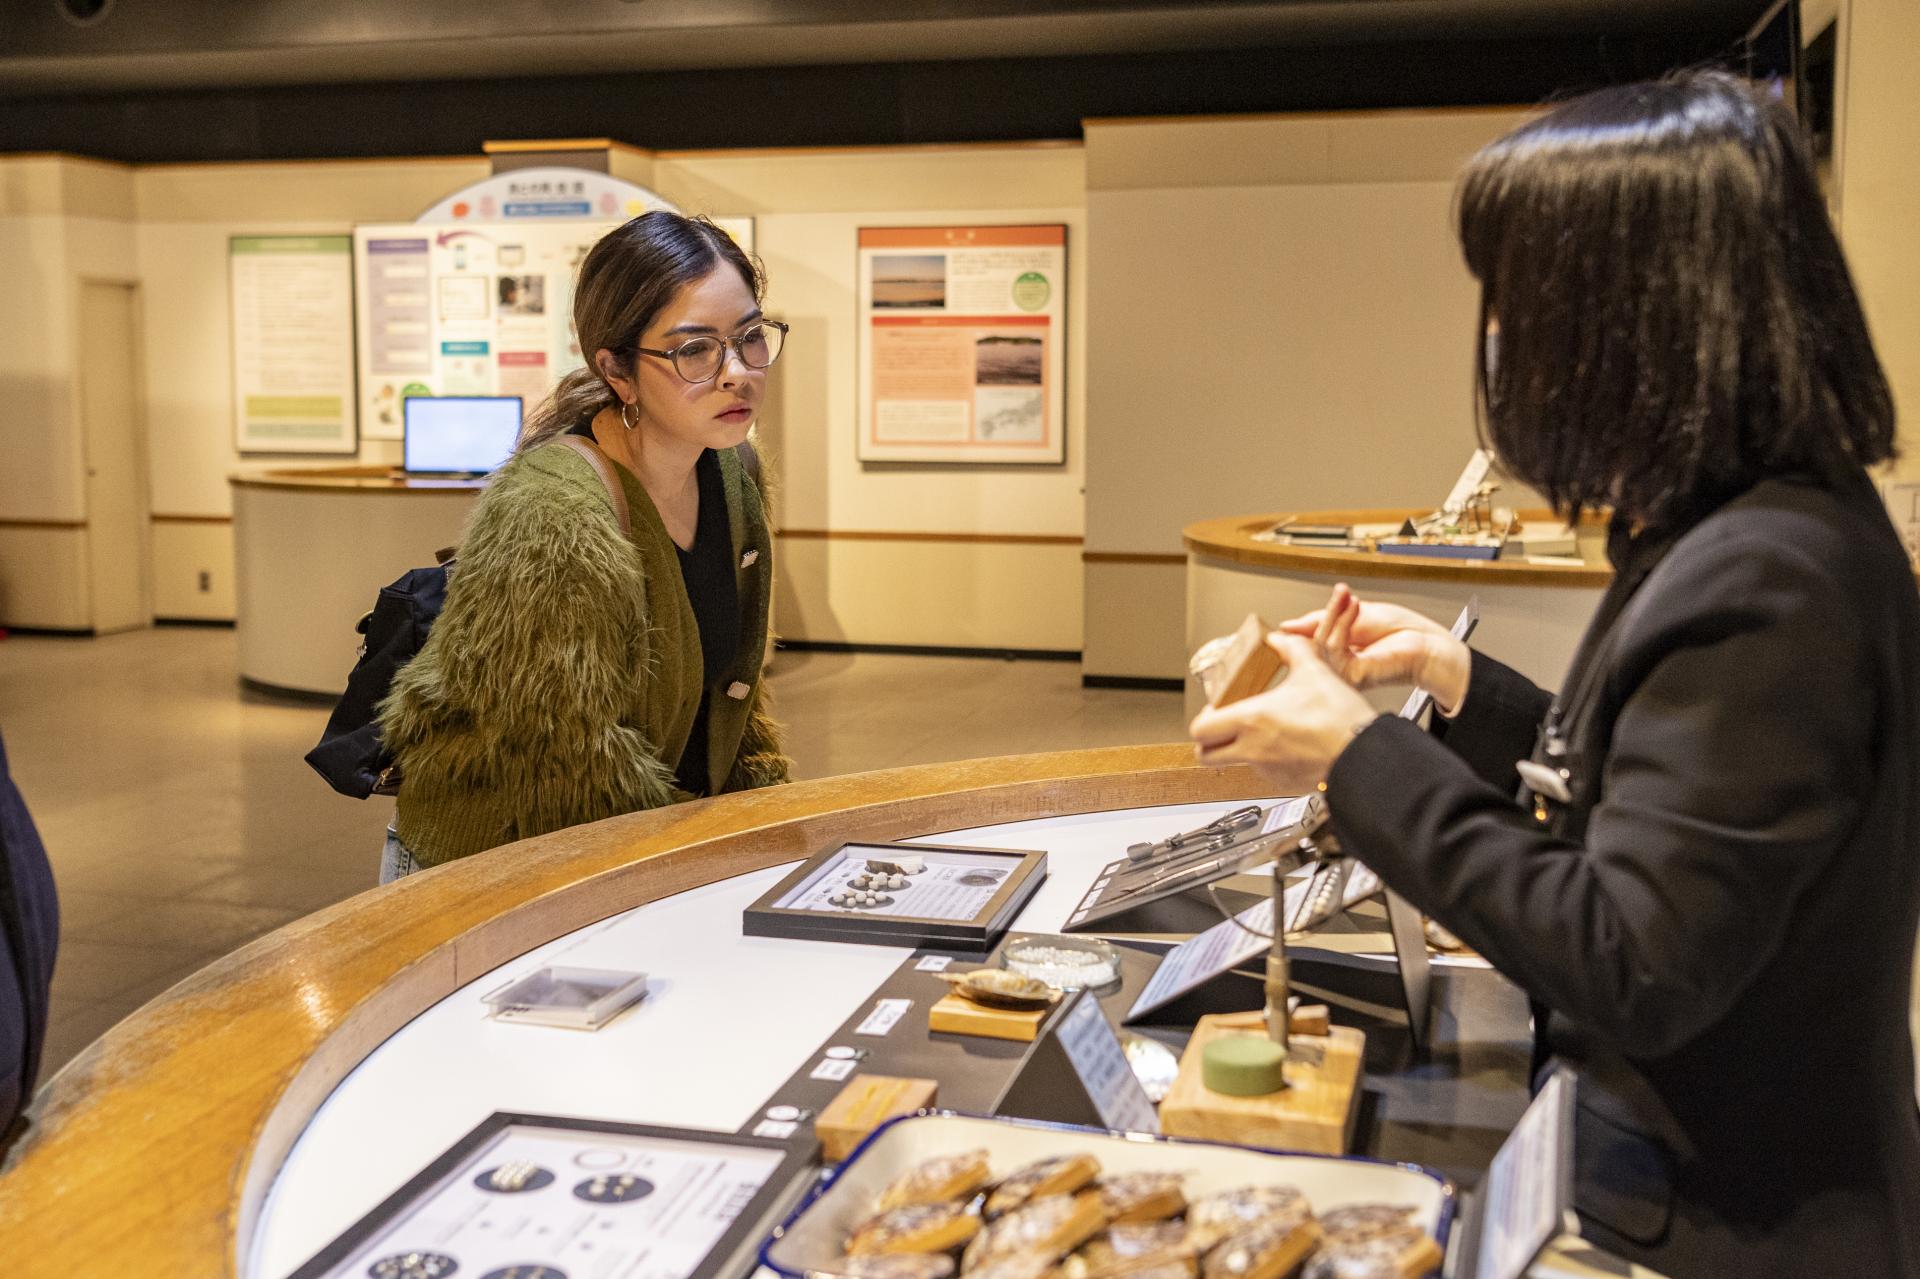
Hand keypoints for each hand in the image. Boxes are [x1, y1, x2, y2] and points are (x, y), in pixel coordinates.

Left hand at [1189, 633, 1379, 790]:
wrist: (1363, 756)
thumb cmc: (1340, 719)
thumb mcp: (1314, 672)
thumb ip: (1293, 650)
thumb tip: (1282, 640)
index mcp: (1251, 719)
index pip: (1200, 729)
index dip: (1202, 720)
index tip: (1214, 711)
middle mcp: (1252, 749)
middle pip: (1206, 755)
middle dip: (1210, 742)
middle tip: (1223, 729)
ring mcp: (1267, 770)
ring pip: (1237, 764)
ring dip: (1242, 750)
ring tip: (1266, 734)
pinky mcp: (1284, 784)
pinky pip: (1266, 774)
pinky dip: (1270, 762)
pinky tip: (1290, 747)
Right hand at [1280, 583, 1470, 712]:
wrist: (1429, 644)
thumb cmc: (1402, 632)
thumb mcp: (1353, 615)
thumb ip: (1319, 620)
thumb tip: (1287, 626)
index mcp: (1337, 652)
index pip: (1307, 639)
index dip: (1302, 623)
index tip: (1299, 612)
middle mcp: (1338, 666)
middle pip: (1310, 642)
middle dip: (1323, 614)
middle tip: (1339, 594)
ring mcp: (1343, 673)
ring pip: (1319, 644)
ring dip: (1333, 615)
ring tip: (1349, 599)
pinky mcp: (1351, 676)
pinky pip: (1333, 648)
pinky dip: (1341, 623)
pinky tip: (1353, 609)